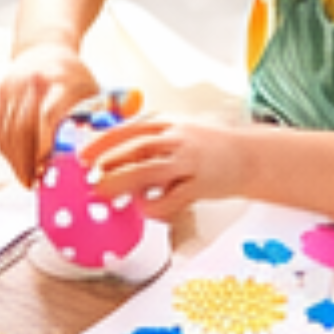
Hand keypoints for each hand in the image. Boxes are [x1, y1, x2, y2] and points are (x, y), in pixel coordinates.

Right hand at [0, 42, 99, 185]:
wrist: (44, 47)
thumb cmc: (72, 76)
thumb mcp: (93, 91)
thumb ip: (102, 117)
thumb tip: (109, 145)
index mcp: (58, 81)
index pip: (47, 117)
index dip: (44, 147)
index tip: (45, 169)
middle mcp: (31, 83)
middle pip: (23, 128)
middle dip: (26, 160)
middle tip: (33, 182)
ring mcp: (11, 87)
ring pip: (6, 130)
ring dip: (14, 158)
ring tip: (25, 177)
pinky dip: (4, 148)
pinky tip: (15, 162)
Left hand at [82, 116, 243, 219]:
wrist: (250, 157)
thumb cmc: (206, 147)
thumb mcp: (177, 133)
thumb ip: (148, 141)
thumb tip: (109, 155)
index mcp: (169, 124)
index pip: (130, 129)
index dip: (103, 142)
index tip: (82, 155)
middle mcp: (178, 139)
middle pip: (137, 148)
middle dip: (109, 162)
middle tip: (88, 177)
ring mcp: (191, 162)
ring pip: (151, 171)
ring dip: (123, 183)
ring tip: (104, 192)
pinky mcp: (202, 185)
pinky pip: (173, 198)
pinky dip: (155, 205)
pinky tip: (145, 208)